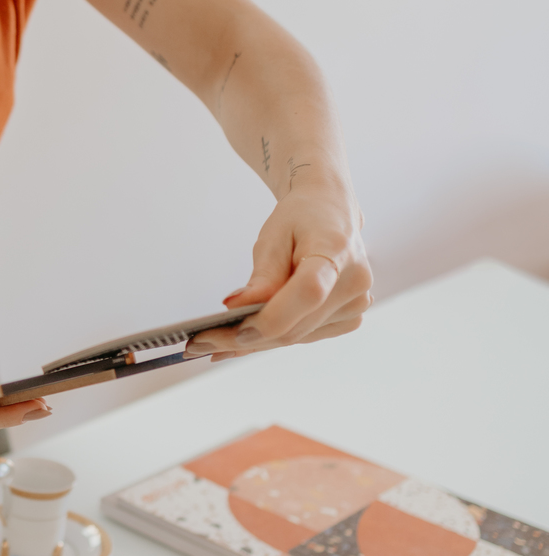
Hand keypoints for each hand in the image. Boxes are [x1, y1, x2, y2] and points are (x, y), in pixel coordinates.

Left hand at [185, 179, 371, 361]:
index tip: (231, 331)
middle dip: (244, 338)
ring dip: (253, 343)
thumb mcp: (273, 237)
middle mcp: (354, 284)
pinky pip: (302, 336)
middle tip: (200, 344)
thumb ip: (262, 276)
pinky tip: (239, 340)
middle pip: (295, 326)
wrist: (330, 211)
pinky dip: (270, 338)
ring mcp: (355, 305)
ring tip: (211, 344)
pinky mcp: (348, 319)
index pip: (308, 294)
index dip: (270, 318)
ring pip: (295, 337)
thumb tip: (238, 308)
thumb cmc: (301, 218)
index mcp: (337, 252)